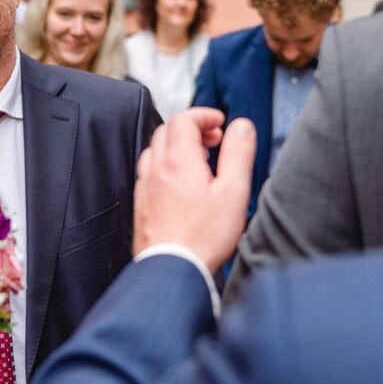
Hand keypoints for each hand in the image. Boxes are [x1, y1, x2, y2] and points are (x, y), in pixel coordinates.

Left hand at [133, 108, 254, 271]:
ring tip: (200, 162)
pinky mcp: (141, 203)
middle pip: (167, 131)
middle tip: (214, 141)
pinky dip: (166, 165)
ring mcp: (145, 186)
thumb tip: (241, 127)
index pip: (184, 120)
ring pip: (156, 150)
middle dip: (192, 128)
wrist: (172, 268)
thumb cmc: (204, 236)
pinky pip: (149, 172)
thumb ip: (238, 154)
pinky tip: (181, 184)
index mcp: (178, 160)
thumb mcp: (234, 191)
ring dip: (177, 146)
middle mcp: (156, 169)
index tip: (219, 123)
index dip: (203, 115)